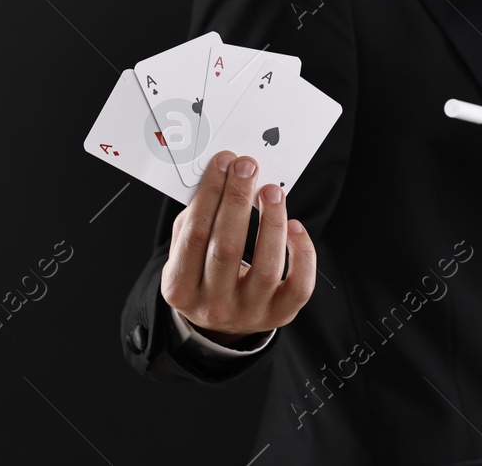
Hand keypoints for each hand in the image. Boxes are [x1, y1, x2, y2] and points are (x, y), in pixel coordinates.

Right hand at [160, 149, 317, 346]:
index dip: (210, 195)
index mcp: (180, 288)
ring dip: (271, 222)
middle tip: (247, 167)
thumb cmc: (203, 271)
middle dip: (237, 201)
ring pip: (266, 268)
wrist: (221, 319)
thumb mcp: (186, 250)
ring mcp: (248, 314)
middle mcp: (213, 306)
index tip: (223, 162)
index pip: (194, 236)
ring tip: (272, 191)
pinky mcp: (279, 314)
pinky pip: (299, 285)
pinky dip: (302, 253)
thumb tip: (221, 175)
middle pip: (226, 250)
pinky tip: (294, 226)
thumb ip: (196, 217)